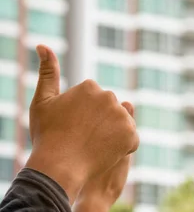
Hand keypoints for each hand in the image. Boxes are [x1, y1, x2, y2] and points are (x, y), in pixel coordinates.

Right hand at [25, 45, 138, 203]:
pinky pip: (130, 139)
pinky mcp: (132, 135)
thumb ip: (48, 72)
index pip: (94, 98)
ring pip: (121, 123)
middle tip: (83, 137)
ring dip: (112, 132)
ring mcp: (122, 117)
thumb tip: (43, 45)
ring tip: (94, 144)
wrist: (60, 166)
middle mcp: (109, 97)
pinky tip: (106, 152)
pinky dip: (122, 147)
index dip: (83, 114)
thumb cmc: (48, 135)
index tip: (73, 125)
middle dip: (100, 120)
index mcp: (90, 87)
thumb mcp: (43, 101)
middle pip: (109, 109)